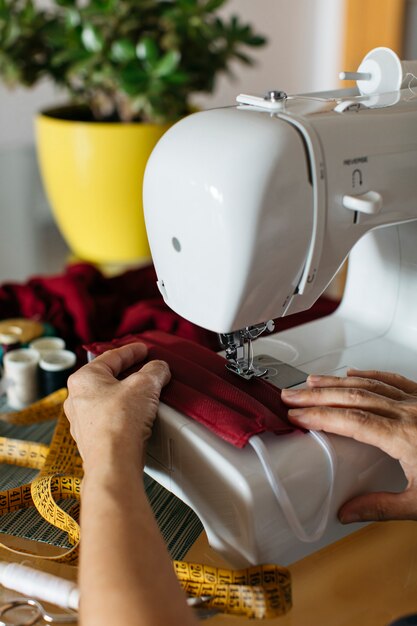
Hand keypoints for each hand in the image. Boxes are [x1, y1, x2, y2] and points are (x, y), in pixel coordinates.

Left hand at [63, 343, 169, 468]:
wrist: (113, 463)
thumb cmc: (119, 424)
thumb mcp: (145, 385)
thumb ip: (155, 370)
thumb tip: (159, 368)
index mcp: (84, 379)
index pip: (111, 357)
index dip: (131, 351)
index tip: (142, 350)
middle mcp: (77, 399)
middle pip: (108, 378)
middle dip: (130, 374)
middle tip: (146, 370)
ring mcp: (83, 421)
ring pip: (108, 400)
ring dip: (128, 395)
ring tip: (146, 394)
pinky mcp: (93, 440)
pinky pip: (110, 419)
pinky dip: (125, 414)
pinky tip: (138, 418)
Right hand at [281, 369, 416, 522]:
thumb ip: (381, 507)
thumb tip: (347, 513)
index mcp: (404, 437)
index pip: (349, 420)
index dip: (319, 416)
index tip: (296, 415)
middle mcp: (408, 413)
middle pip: (352, 396)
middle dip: (317, 395)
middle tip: (290, 394)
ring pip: (369, 384)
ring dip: (336, 382)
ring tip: (311, 381)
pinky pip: (393, 380)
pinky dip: (370, 375)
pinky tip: (355, 373)